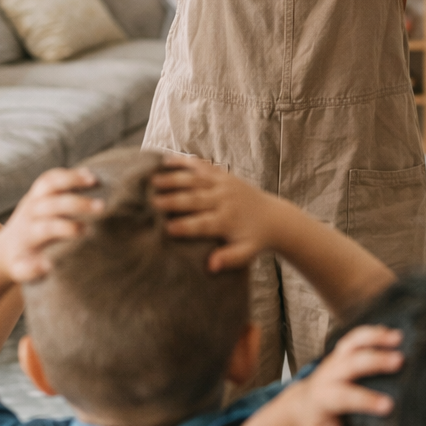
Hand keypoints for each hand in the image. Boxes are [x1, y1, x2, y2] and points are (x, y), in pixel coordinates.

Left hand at [0, 168, 103, 283]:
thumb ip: (31, 270)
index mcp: (28, 234)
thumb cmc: (21, 262)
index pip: (47, 227)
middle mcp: (30, 213)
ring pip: (50, 183)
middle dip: (77, 203)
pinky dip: (69, 174)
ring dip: (73, 179)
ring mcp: (32, 200)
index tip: (88, 231)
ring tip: (96, 180)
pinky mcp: (36, 192)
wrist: (4, 250)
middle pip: (53, 203)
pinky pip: (51, 177)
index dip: (67, 227)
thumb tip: (48, 265)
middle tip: (102, 206)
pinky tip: (90, 176)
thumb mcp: (21, 271)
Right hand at [153, 158, 283, 270]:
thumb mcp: (245, 253)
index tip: (165, 229)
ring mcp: (224, 184)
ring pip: (196, 179)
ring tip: (152, 179)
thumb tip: (210, 266)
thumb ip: (229, 259)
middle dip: (173, 200)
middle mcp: (225, 200)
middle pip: (195, 199)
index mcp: (228, 221)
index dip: (184, 227)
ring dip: (174, 178)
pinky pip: (203, 166)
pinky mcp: (224, 175)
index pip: (202, 224)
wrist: (274, 218)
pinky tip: (167, 160)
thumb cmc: (254, 240)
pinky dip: (185, 162)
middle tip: (151, 201)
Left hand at [232, 326, 401, 425]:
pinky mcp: (342, 352)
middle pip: (350, 363)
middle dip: (375, 360)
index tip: (389, 405)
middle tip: (400, 361)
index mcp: (323, 398)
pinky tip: (394, 332)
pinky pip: (356, 337)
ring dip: (374, 338)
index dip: (366, 400)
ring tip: (399, 338)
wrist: (301, 403)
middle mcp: (329, 374)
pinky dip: (373, 332)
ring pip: (352, 343)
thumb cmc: (316, 423)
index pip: (344, 397)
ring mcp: (335, 360)